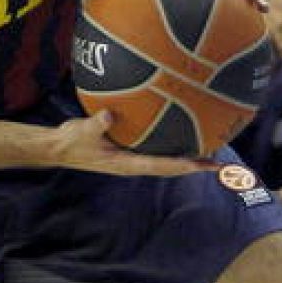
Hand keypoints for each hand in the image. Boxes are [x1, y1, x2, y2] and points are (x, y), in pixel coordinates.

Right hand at [55, 111, 221, 176]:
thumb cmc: (71, 141)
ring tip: (212, 154)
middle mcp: (134, 164)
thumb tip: (110, 114)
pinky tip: (182, 136)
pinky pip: (156, 151)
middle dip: (195, 167)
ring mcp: (132, 159)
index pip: (161, 166)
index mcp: (127, 164)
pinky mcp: (128, 151)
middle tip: (222, 165)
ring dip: (188, 159)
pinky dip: (172, 147)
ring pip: (166, 161)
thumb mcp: (82, 131)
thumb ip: (97, 124)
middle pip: (171, 168)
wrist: (59, 148)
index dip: (184, 166)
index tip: (204, 166)